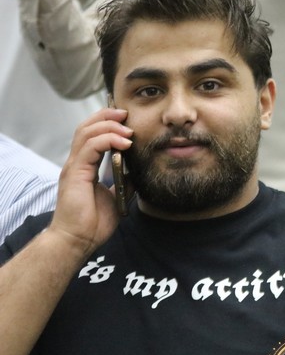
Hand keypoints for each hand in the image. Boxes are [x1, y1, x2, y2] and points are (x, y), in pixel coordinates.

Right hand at [49, 107, 133, 257]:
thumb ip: (125, 180)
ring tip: (128, 129)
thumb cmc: (94, 222)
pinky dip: (107, 140)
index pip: (91, 134)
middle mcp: (77, 162)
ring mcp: (74, 166)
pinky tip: (125, 143)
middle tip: (127, 113)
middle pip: (86, 126)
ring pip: (86, 132)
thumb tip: (140, 168)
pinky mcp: (75, 173)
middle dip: (107, 116)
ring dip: (110, 126)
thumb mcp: (117, 195)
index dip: (108, 122)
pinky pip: (89, 148)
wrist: (79, 240)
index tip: (128, 119)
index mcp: (84, 166)